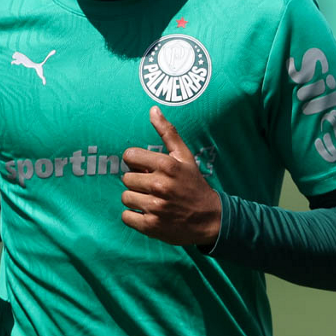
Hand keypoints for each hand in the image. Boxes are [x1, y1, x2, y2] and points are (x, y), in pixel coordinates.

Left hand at [120, 107, 221, 246]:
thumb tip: (153, 109)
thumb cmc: (193, 184)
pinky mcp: (151, 226)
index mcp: (167, 166)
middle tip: (153, 186)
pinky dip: (134, 217)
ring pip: (125, 197)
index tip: (147, 168)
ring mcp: (155, 207)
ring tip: (152, 200)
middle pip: (126, 178)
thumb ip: (168, 132)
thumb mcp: (184, 156)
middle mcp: (159, 186)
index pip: (129, 156)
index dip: (136, 162)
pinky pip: (126, 217)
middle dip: (138, 182)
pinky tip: (149, 213)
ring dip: (136, 199)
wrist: (210, 218)